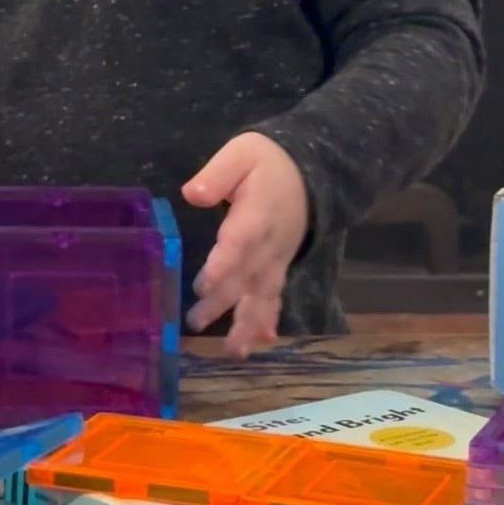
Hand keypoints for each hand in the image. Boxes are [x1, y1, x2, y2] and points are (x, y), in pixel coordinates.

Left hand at [182, 133, 308, 356]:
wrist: (311, 172)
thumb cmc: (268, 162)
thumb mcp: (242, 153)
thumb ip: (218, 174)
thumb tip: (192, 194)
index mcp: (256, 214)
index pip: (239, 242)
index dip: (222, 265)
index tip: (202, 285)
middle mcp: (269, 244)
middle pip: (245, 276)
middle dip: (222, 302)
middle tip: (195, 322)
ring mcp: (277, 259)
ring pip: (262, 295)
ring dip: (248, 323)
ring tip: (234, 351)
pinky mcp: (279, 266)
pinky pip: (275, 296)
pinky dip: (268, 319)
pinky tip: (260, 342)